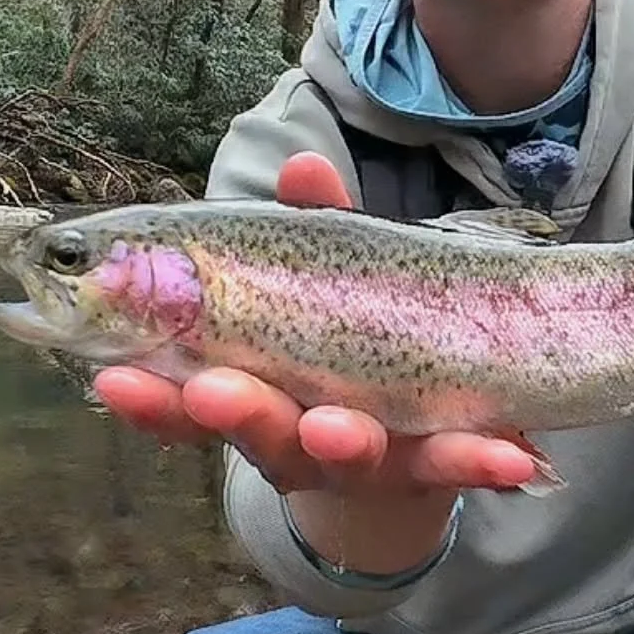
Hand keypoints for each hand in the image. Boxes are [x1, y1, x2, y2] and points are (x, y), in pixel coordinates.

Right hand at [92, 151, 538, 498]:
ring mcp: (364, 459)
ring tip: (342, 430)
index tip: (116, 379)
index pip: (180, 399)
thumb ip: (313, 229)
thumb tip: (304, 166)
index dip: (147, 396)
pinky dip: (481, 462)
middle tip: (217, 393)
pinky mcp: (434, 467)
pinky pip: (458, 467)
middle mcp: (293, 435)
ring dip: (341, 442)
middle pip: (256, 431)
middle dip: (238, 413)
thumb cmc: (342, 344)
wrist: (411, 444)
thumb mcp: (325, 278)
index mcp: (247, 390)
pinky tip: (517, 460)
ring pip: (347, 457)